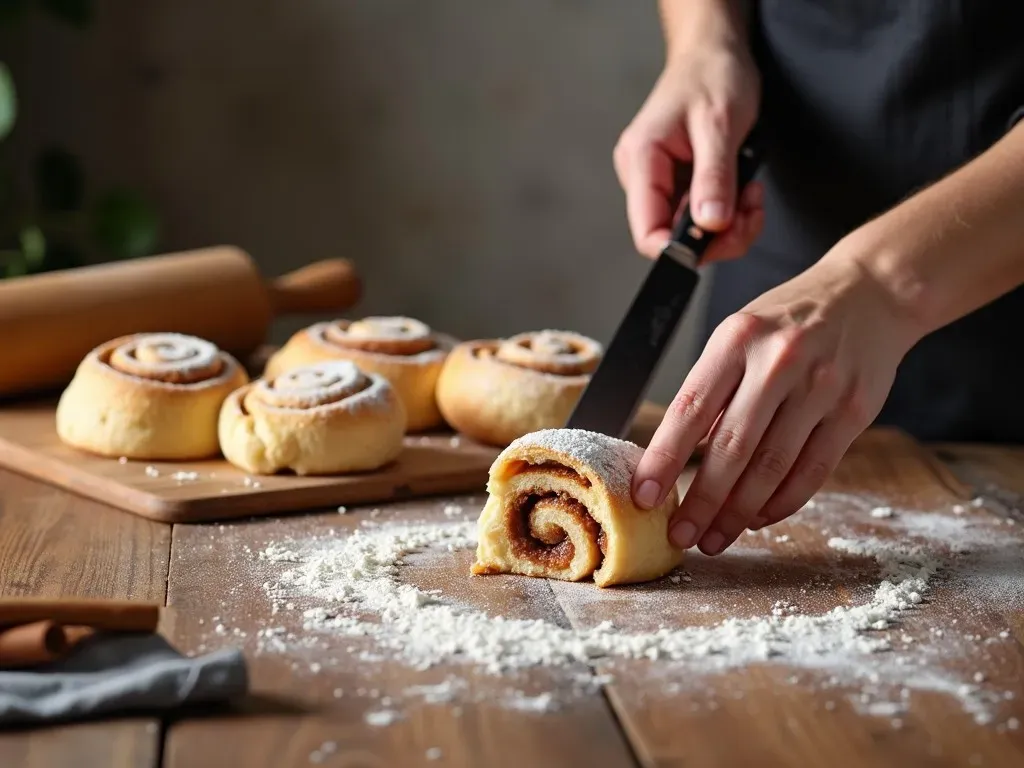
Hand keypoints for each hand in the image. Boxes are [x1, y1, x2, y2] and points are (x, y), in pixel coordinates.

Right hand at [613, 39, 763, 259]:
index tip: (720, 240)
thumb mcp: (720, 125)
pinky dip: (729, 212)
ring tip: (751, 196)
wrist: (714, 53)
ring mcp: (661, 181)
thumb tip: (710, 224)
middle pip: (672, 237)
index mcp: (642, 160)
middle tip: (750, 212)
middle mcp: (643, 175)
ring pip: (692, 231)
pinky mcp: (679, 183)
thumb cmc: (712, 76)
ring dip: (729, 224)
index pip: (647, 231)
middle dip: (719, 235)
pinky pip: (702, 215)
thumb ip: (714, 178)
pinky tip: (743, 191)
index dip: (680, 250)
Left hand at [630, 251, 923, 554]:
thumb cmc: (789, 320)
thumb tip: (679, 458)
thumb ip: (714, 391)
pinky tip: (758, 518)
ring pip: (772, 467)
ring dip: (739, 513)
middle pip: (732, 447)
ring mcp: (821, 386)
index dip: (664, 459)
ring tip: (715, 539)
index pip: (690, 409)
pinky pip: (812, 471)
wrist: (870, 293)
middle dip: (701, 502)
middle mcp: (779, 360)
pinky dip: (781, 503)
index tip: (644, 496)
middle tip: (680, 537)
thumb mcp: (740, 335)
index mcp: (737, 338)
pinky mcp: (855, 411)